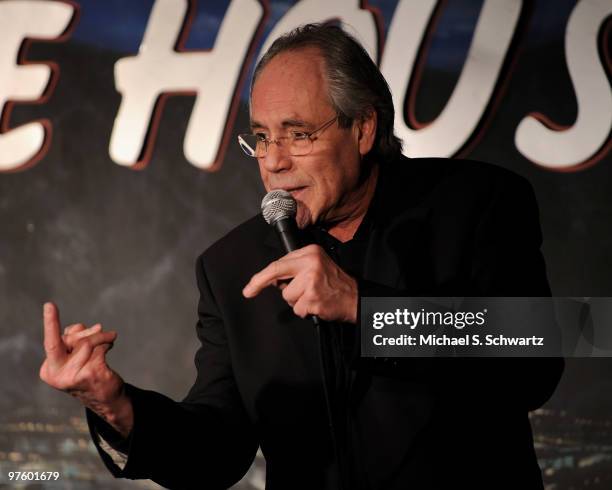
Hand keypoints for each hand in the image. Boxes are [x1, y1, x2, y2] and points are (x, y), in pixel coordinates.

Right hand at [39, 302, 132, 436]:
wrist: (105, 397)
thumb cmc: (88, 371)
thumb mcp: (75, 355)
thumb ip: (74, 338)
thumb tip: (89, 328)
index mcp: (48, 369)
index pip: (51, 342)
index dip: (51, 322)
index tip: (49, 305)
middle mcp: (57, 374)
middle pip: (72, 340)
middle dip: (88, 332)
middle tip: (100, 328)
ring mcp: (74, 376)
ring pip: (89, 342)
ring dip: (102, 337)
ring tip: (109, 339)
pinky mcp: (91, 375)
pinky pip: (100, 349)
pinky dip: (107, 344)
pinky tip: (109, 347)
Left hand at [242, 244, 357, 322]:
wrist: (356, 298)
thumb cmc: (334, 284)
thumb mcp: (316, 266)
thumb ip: (296, 269)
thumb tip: (272, 280)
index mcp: (310, 252)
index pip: (279, 262)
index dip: (262, 275)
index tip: (250, 285)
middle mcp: (310, 263)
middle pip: (275, 272)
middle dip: (258, 282)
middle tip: (247, 292)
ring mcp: (311, 280)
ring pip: (287, 296)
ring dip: (296, 302)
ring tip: (312, 297)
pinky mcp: (313, 298)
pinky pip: (297, 309)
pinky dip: (304, 311)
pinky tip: (316, 305)